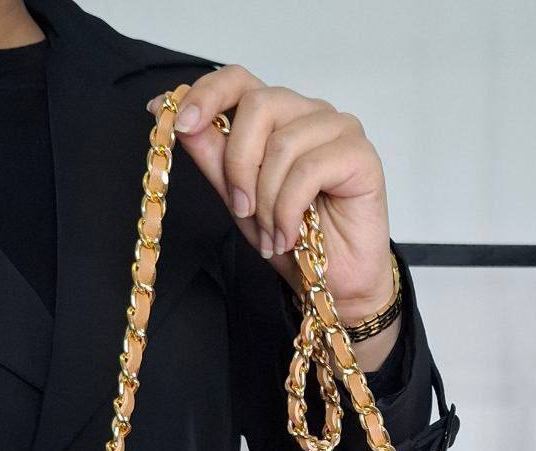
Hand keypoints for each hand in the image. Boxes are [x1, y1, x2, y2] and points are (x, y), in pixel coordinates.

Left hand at [147, 66, 395, 325]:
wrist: (335, 285)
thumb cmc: (293, 241)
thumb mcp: (238, 199)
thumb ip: (213, 156)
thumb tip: (174, 117)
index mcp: (279, 117)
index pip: (240, 80)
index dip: (207, 94)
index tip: (180, 125)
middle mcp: (310, 114)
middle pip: (258, 105)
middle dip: (238, 163)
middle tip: (242, 209)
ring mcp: (339, 130)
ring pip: (282, 142)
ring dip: (267, 198)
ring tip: (272, 233)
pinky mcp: (361, 155)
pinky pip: (308, 169)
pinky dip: (289, 208)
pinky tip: (290, 234)